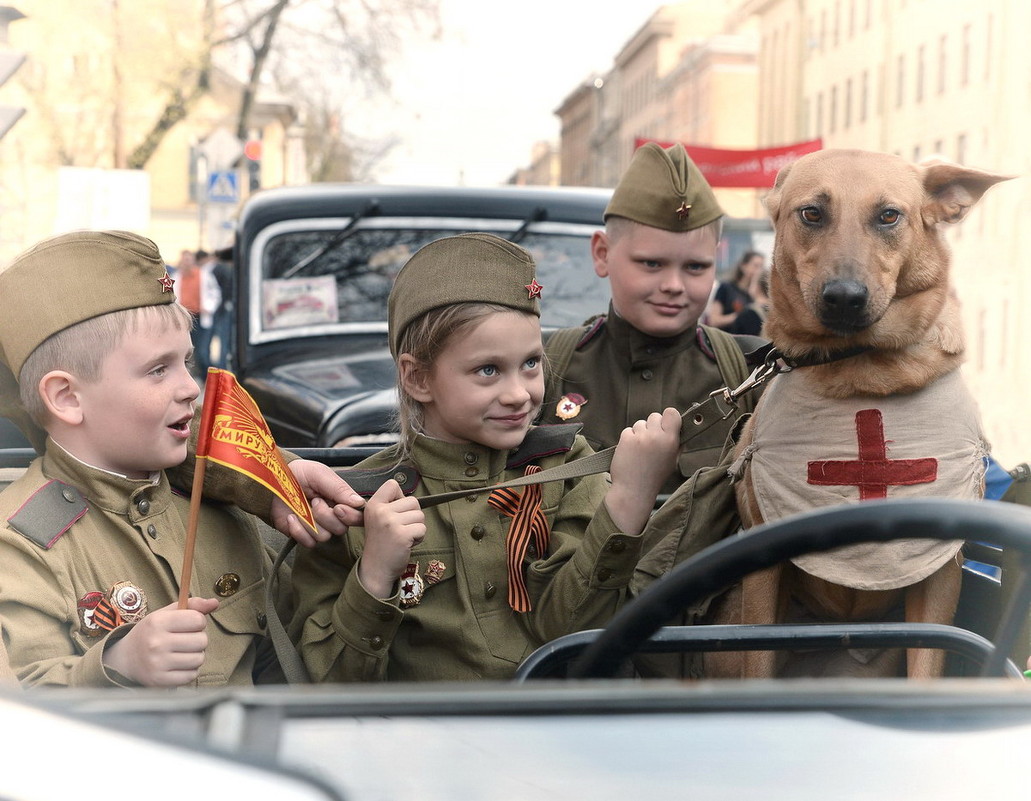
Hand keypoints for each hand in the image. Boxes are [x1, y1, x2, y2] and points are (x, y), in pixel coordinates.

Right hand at [102, 597, 218, 687]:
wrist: (126, 659)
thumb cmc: (152, 633)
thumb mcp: (166, 614)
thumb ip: (192, 605)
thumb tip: (215, 603)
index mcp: (158, 622)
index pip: (198, 619)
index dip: (198, 622)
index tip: (189, 625)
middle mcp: (157, 643)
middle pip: (202, 640)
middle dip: (198, 640)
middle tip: (185, 641)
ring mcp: (158, 663)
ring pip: (199, 659)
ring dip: (195, 656)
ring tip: (182, 653)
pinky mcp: (160, 681)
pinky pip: (191, 676)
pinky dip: (189, 671)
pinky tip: (178, 666)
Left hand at [275, 459, 366, 546]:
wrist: (272, 480)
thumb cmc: (298, 473)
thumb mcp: (319, 474)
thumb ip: (340, 488)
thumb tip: (359, 503)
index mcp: (340, 500)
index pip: (357, 516)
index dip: (350, 516)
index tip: (337, 507)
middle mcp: (332, 516)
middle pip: (341, 529)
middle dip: (326, 516)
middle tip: (314, 501)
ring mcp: (317, 527)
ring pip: (324, 537)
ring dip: (310, 522)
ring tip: (301, 507)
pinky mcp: (302, 535)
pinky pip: (308, 543)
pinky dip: (298, 530)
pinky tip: (291, 517)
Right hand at [357, 479, 425, 599]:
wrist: (376, 569)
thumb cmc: (381, 544)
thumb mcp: (377, 519)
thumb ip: (389, 506)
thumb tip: (410, 498)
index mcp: (373, 505)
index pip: (392, 485)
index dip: (400, 497)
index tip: (396, 511)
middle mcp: (380, 511)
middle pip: (413, 501)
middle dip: (413, 516)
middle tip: (401, 529)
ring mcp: (391, 523)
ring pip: (420, 515)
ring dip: (416, 528)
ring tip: (403, 537)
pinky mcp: (402, 535)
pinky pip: (422, 529)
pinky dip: (419, 538)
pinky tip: (407, 544)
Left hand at [605, 407, 681, 535]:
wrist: (634, 490)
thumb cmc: (654, 477)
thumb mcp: (673, 461)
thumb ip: (676, 444)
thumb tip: (678, 429)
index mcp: (671, 440)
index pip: (672, 413)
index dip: (668, 417)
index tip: (666, 424)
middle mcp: (656, 436)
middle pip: (655, 416)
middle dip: (652, 426)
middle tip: (651, 441)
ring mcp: (640, 437)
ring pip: (640, 423)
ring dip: (640, 433)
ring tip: (640, 450)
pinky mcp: (626, 439)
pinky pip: (628, 430)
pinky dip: (628, 439)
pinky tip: (630, 452)